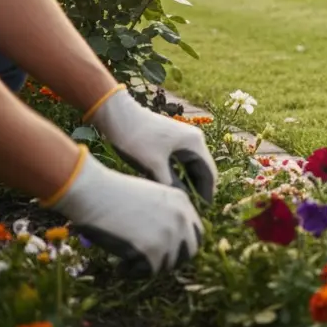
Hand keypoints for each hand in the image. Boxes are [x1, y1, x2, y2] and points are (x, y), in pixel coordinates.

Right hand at [48, 148, 202, 275]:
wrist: (92, 192)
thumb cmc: (112, 194)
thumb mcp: (152, 197)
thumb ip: (167, 214)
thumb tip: (170, 242)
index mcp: (182, 202)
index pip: (197, 233)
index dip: (182, 246)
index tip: (164, 252)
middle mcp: (181, 218)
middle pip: (190, 252)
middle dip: (171, 260)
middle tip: (148, 263)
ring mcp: (169, 234)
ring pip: (168, 264)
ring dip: (149, 267)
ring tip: (127, 262)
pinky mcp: (152, 250)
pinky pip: (149, 272)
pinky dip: (133, 273)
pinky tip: (119, 266)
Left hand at [88, 87, 217, 201]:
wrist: (117, 114)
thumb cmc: (135, 138)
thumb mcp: (153, 165)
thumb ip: (170, 184)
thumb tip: (183, 202)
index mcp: (194, 143)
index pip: (209, 173)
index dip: (207, 193)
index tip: (203, 211)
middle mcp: (195, 139)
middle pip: (204, 169)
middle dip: (200, 189)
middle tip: (195, 209)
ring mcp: (185, 138)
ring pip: (193, 166)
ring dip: (191, 182)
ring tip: (186, 201)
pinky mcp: (174, 140)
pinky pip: (184, 161)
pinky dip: (182, 174)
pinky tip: (175, 187)